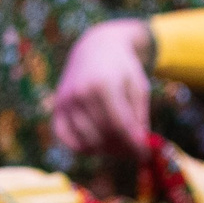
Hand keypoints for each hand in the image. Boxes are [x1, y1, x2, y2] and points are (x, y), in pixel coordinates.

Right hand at [48, 20, 154, 156]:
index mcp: (104, 85)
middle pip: (104, 135)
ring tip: (119, 145)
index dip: (135, 145)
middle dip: (122, 149)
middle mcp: (81, 93)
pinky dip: (81, 147)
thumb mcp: (138, 88)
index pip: (120, 126)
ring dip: (105, 149)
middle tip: (134, 150)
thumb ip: (139, 118)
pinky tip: (97, 143)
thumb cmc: (123, 69)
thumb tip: (140, 148)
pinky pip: (66, 137)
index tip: (145, 155)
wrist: (96, 47)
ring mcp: (66, 100)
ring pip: (86, 140)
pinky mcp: (58, 105)